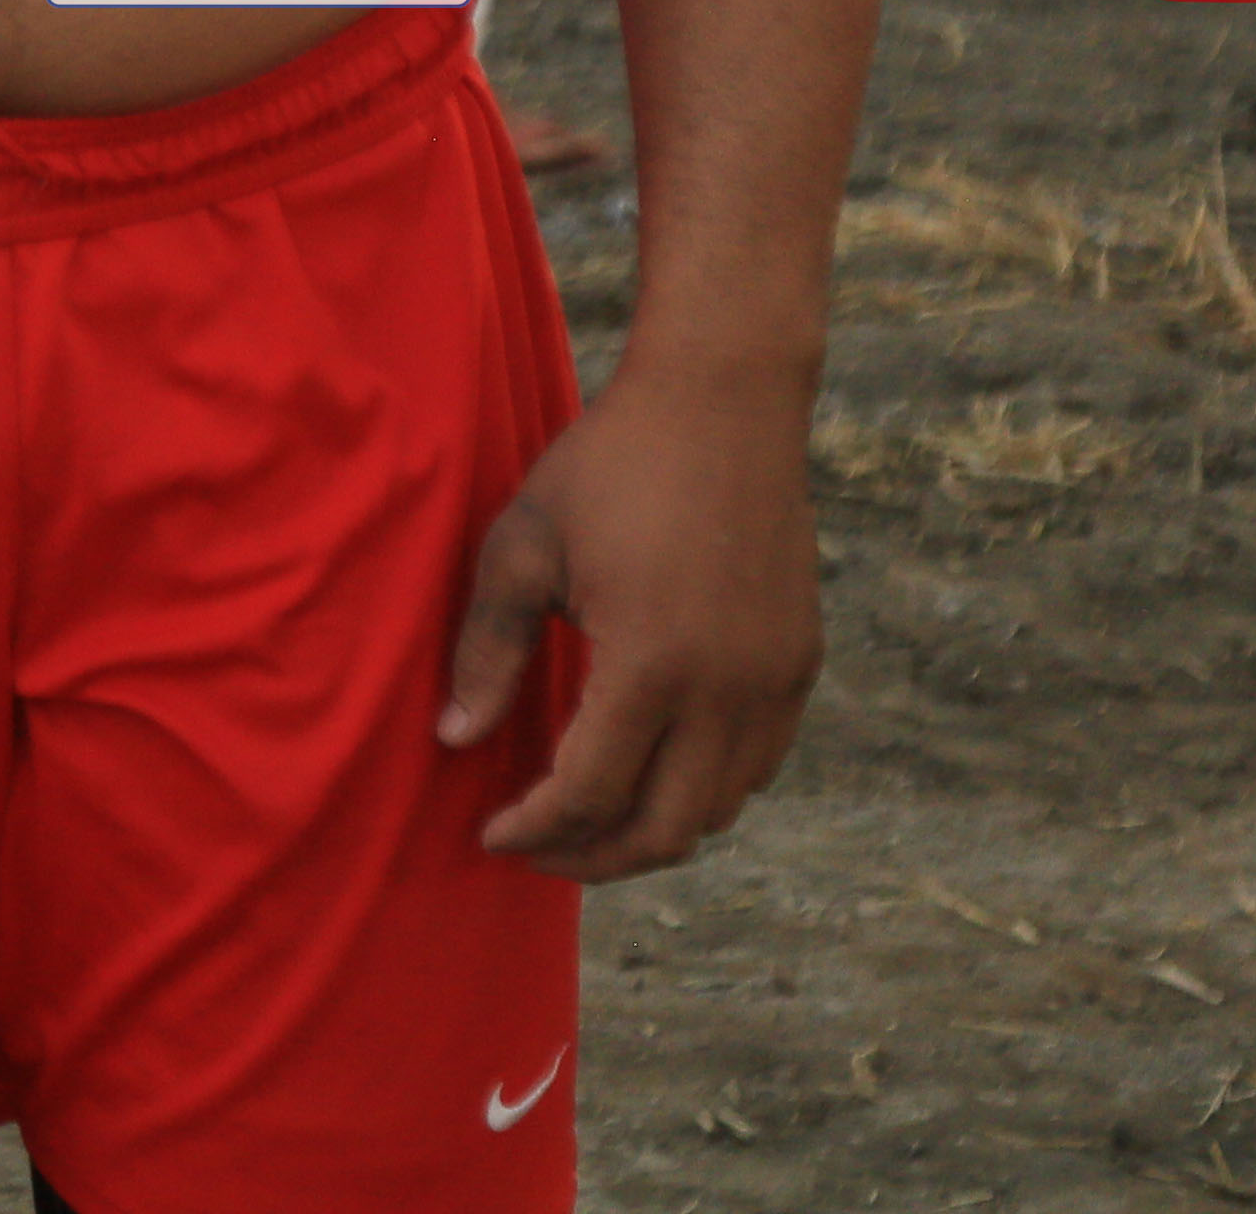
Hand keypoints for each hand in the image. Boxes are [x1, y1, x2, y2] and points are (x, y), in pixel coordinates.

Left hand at [440, 366, 823, 880]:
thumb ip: (488, 650)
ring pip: (718, 810)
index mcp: (652, 664)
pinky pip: (756, 766)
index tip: (490, 834)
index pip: (589, 794)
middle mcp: (727, 690)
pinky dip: (702, 790)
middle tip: (535, 848)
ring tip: (586, 817)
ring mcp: (775, 681)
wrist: (725, 399)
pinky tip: (650, 767)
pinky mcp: (801, 664)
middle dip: (591, 857)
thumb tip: (454, 740)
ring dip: (651, 830)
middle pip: (663, 830)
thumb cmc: (609, 463)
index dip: (534, 830)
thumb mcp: (524, 545)